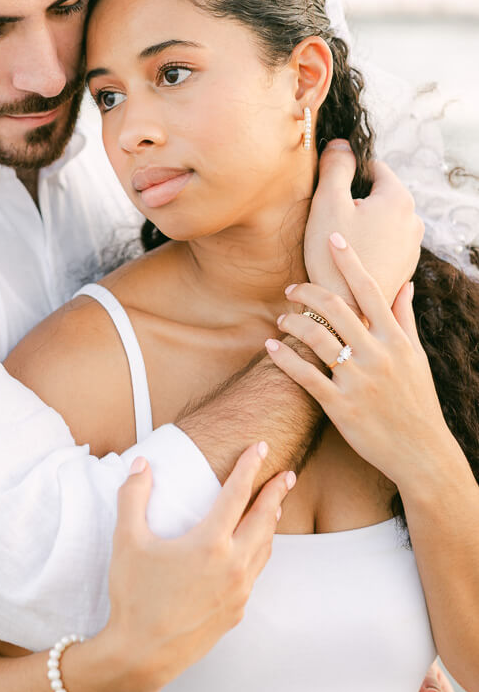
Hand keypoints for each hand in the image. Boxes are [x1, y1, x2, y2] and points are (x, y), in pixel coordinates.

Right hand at [100, 443, 295, 691]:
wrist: (142, 655)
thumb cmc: (134, 597)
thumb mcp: (127, 541)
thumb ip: (133, 496)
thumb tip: (141, 465)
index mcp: (210, 543)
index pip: (236, 494)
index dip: (249, 467)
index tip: (260, 448)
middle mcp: (232, 566)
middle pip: (264, 520)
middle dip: (276, 494)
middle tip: (288, 475)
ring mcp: (238, 592)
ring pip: (264, 549)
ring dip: (271, 524)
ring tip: (274, 509)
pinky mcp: (236, 613)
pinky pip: (255, 574)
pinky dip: (259, 553)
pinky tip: (253, 551)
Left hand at [266, 235, 453, 489]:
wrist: (422, 453)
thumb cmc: (418, 402)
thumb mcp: (416, 358)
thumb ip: (404, 319)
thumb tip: (404, 285)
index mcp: (396, 339)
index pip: (370, 290)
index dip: (349, 261)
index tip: (332, 239)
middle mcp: (378, 355)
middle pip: (336, 308)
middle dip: (308, 292)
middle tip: (291, 288)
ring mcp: (359, 381)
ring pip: (316, 338)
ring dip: (292, 323)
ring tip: (281, 320)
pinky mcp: (341, 407)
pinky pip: (306, 376)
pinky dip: (285, 359)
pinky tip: (270, 347)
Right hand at [305, 141, 423, 307]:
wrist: (347, 309)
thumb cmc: (334, 255)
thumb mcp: (328, 202)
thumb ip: (336, 166)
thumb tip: (341, 144)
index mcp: (399, 198)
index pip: (374, 167)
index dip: (349, 174)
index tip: (331, 193)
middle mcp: (414, 219)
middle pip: (380, 194)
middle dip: (356, 201)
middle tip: (331, 221)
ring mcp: (412, 245)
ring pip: (383, 219)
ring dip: (364, 223)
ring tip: (340, 241)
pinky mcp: (405, 265)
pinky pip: (386, 242)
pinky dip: (371, 243)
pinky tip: (352, 258)